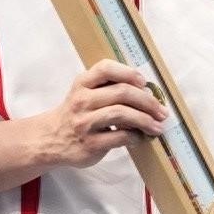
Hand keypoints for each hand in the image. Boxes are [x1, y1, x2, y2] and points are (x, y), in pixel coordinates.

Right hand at [36, 59, 166, 168]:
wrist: (51, 139)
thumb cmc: (77, 113)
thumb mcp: (85, 92)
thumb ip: (109, 87)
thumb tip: (147, 92)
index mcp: (82, 83)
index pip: (106, 69)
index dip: (129, 72)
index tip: (144, 82)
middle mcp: (82, 100)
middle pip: (121, 92)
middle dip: (148, 101)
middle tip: (162, 110)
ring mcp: (85, 122)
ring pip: (122, 114)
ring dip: (145, 120)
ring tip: (158, 126)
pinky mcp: (90, 144)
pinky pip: (120, 137)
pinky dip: (136, 137)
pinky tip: (141, 137)